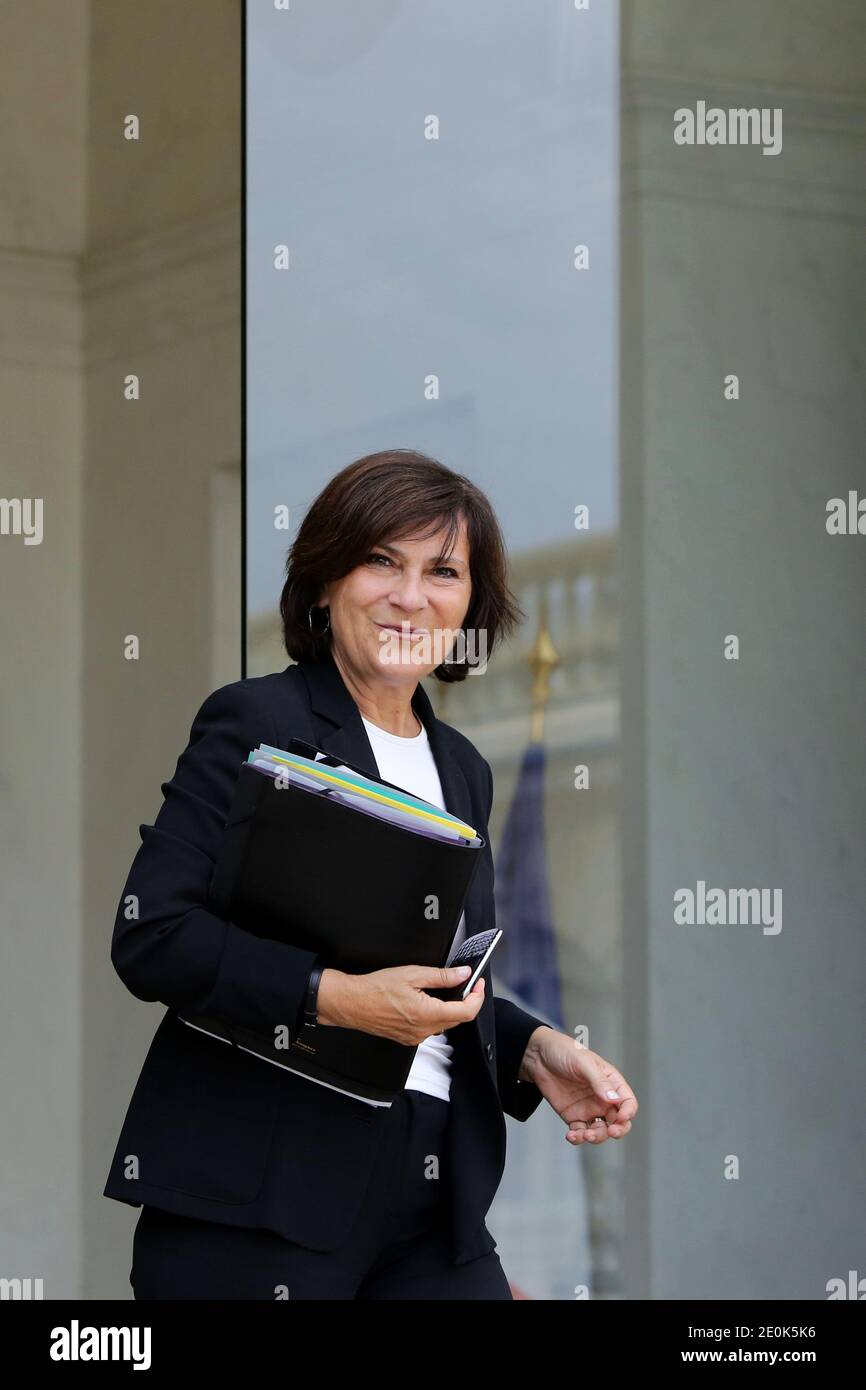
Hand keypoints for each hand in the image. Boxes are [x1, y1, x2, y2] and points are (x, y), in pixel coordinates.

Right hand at [316, 965, 484, 1045]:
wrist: (352, 1003)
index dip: (477, 997)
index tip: (477, 984)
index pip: (466, 1012)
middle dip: (465, 1001)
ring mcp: (415, 1037)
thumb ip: (441, 976)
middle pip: (458, 1019)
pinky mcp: (407, 1038)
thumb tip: (462, 974)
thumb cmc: (376, 988)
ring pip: (444, 1024)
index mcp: (427, 1014)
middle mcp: (423, 1030)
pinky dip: (435, 1015)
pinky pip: (430, 1029)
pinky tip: (426, 1002)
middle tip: (464, 983)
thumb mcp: (412, 974)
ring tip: (443, 990)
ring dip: (450, 1009)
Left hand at [521, 1027, 637, 1145]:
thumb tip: (615, 1099)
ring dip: (597, 1137)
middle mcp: (602, 1098)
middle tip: (610, 1132)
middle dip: (617, 1130)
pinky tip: (571, 1135)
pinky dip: (578, 1138)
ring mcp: (588, 1108)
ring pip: (600, 1130)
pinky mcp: (573, 1116)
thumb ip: (599, 1081)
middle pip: (618, 1121)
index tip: (621, 1118)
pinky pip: (580, 1132)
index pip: (627, 1101)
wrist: (537, 1056)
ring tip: (585, 1135)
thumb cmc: (563, 1051)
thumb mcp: (583, 1062)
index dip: (628, 1112)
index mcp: (610, 1082)